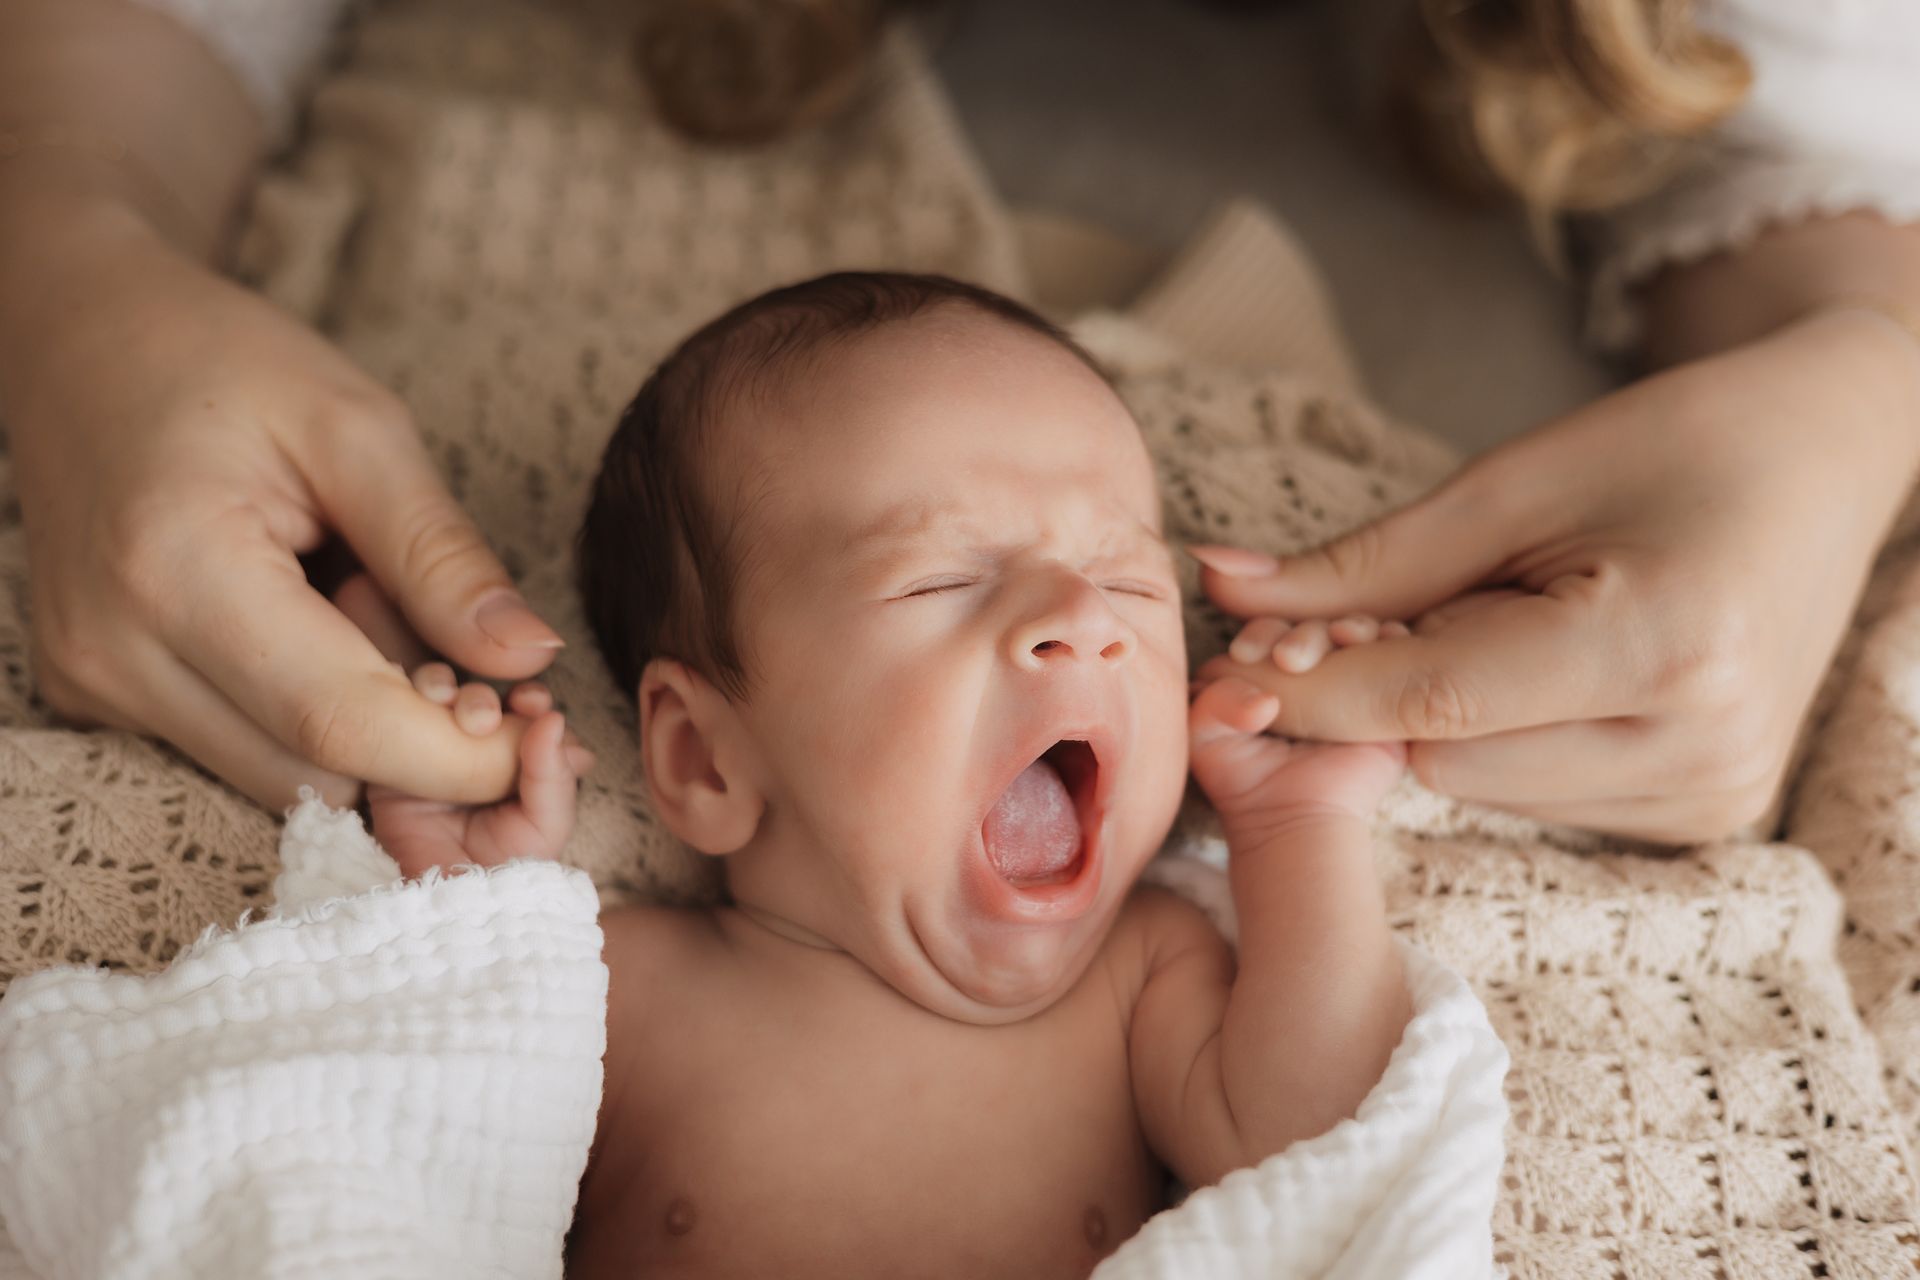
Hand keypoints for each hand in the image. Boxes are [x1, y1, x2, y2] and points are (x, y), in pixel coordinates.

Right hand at [0, 203, 562, 806]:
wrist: (85, 343)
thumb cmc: (226, 362)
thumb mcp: (360, 428)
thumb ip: (442, 556)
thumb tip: (531, 660)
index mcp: (175, 568)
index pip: (339, 722)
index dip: (458, 755)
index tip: (542, 733)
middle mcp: (115, 651)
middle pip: (316, 773)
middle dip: (424, 745)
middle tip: (477, 663)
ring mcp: (97, 686)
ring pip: (283, 781)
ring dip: (369, 733)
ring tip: (378, 615)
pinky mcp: (100, 700)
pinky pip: (243, 752)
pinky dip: (313, 721)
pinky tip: (328, 631)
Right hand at [368, 673, 594, 878]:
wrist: (444, 903)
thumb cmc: (506, 871)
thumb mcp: (546, 825)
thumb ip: (554, 773)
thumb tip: (554, 718)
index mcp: (525, 763)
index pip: (532, 716)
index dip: (534, 703)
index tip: (533, 704)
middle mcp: (482, 750)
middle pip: (492, 700)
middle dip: (497, 695)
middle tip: (502, 703)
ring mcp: (440, 747)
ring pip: (451, 697)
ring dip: (462, 694)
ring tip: (468, 715)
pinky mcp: (399, 751)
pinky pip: (407, 709)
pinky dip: (417, 694)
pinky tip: (428, 701)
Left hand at [1190, 619, 1405, 842]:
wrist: (1292, 821)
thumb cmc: (1243, 781)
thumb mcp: (1205, 733)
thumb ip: (1213, 696)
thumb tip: (1264, 694)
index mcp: (1266, 671)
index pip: (1269, 631)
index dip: (1261, 634)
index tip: (1246, 653)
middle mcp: (1311, 672)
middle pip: (1314, 628)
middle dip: (1304, 634)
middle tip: (1289, 658)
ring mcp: (1352, 683)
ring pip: (1358, 633)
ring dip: (1352, 627)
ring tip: (1344, 638)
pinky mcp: (1389, 699)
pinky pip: (1400, 654)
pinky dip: (1394, 638)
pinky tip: (1385, 638)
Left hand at [1191, 309, 1919, 841]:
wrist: (1825, 462)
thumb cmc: (1675, 443)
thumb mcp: (1512, 482)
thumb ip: (1365, 560)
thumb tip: (1225, 591)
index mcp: (1663, 642)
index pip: (1432, 699)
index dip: (1310, 690)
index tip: (1221, 672)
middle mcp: (1699, 746)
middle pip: (1441, 753)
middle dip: (1373, 690)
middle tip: (1361, 611)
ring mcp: (1709, 796)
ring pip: (1476, 783)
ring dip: (1436, 714)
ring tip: (1492, 616)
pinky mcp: (1704, 816)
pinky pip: (1529, 795)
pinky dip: (1494, 736)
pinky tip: (1535, 664)